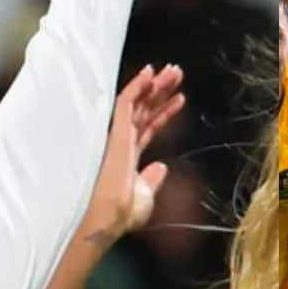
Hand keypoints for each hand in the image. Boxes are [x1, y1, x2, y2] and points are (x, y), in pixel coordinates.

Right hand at [86, 65, 184, 241]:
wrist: (107, 218)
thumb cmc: (120, 216)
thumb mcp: (144, 199)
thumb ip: (152, 182)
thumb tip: (161, 167)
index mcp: (128, 157)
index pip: (149, 127)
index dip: (164, 112)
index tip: (180, 98)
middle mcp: (122, 143)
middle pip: (145, 110)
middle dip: (161, 91)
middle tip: (177, 72)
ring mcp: (118, 136)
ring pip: (138, 102)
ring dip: (156, 85)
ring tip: (174, 70)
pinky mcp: (115, 131)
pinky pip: (125, 102)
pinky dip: (137, 86)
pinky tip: (150, 73)